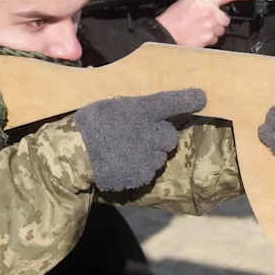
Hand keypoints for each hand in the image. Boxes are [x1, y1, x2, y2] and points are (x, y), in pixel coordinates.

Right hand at [75, 88, 206, 190]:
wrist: (73, 154)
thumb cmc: (89, 124)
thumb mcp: (111, 106)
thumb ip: (134, 107)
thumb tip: (145, 107)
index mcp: (143, 110)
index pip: (172, 102)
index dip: (188, 100)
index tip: (202, 97)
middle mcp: (152, 133)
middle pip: (170, 137)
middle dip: (160, 136)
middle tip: (140, 135)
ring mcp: (148, 157)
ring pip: (160, 156)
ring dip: (150, 153)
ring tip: (126, 151)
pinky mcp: (142, 177)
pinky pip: (148, 172)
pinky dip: (139, 168)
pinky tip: (122, 163)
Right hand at [157, 0, 255, 46]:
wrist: (166, 32)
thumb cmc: (174, 18)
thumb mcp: (187, 1)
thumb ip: (203, 2)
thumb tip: (212, 6)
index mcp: (204, 0)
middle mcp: (209, 12)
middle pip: (225, 19)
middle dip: (218, 21)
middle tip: (204, 22)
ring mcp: (210, 26)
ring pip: (221, 30)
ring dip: (213, 30)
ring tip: (198, 29)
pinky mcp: (208, 38)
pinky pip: (215, 39)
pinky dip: (208, 39)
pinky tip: (197, 36)